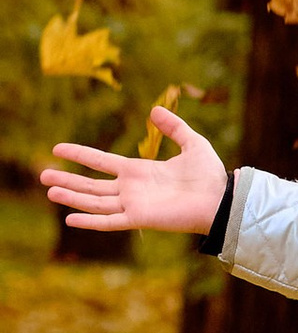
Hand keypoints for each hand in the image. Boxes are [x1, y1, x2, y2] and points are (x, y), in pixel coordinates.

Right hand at [46, 110, 227, 237]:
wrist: (221, 199)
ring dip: (72, 197)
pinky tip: (70, 220)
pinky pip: (110, 221)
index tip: (57, 148)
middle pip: (91, 184)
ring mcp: (133, 205)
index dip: (80, 154)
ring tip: (49, 190)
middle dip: (67, 179)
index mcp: (139, 171)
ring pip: (94, 202)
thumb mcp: (192, 143)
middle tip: (42, 175)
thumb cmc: (210, 175)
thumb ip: (173, 127)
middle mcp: (131, 189)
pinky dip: (90, 221)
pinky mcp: (140, 219)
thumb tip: (154, 110)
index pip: (101, 162)